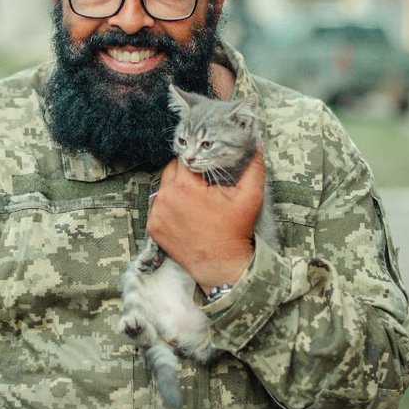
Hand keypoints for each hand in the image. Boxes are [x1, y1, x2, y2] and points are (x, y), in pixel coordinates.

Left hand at [147, 150, 263, 290]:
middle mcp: (165, 197)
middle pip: (172, 170)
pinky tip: (186, 213)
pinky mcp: (153, 228)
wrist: (222, 267)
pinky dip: (170, 206)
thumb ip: (253, 165)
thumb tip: (254, 141)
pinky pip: (159, 207)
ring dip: (176, 189)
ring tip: (195, 200)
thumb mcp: (250, 196)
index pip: (186, 157)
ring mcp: (156, 214)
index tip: (208, 166)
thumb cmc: (235, 231)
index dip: (198, 159)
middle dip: (187, 173)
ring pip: (164, 188)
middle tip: (204, 184)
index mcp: (184, 185)